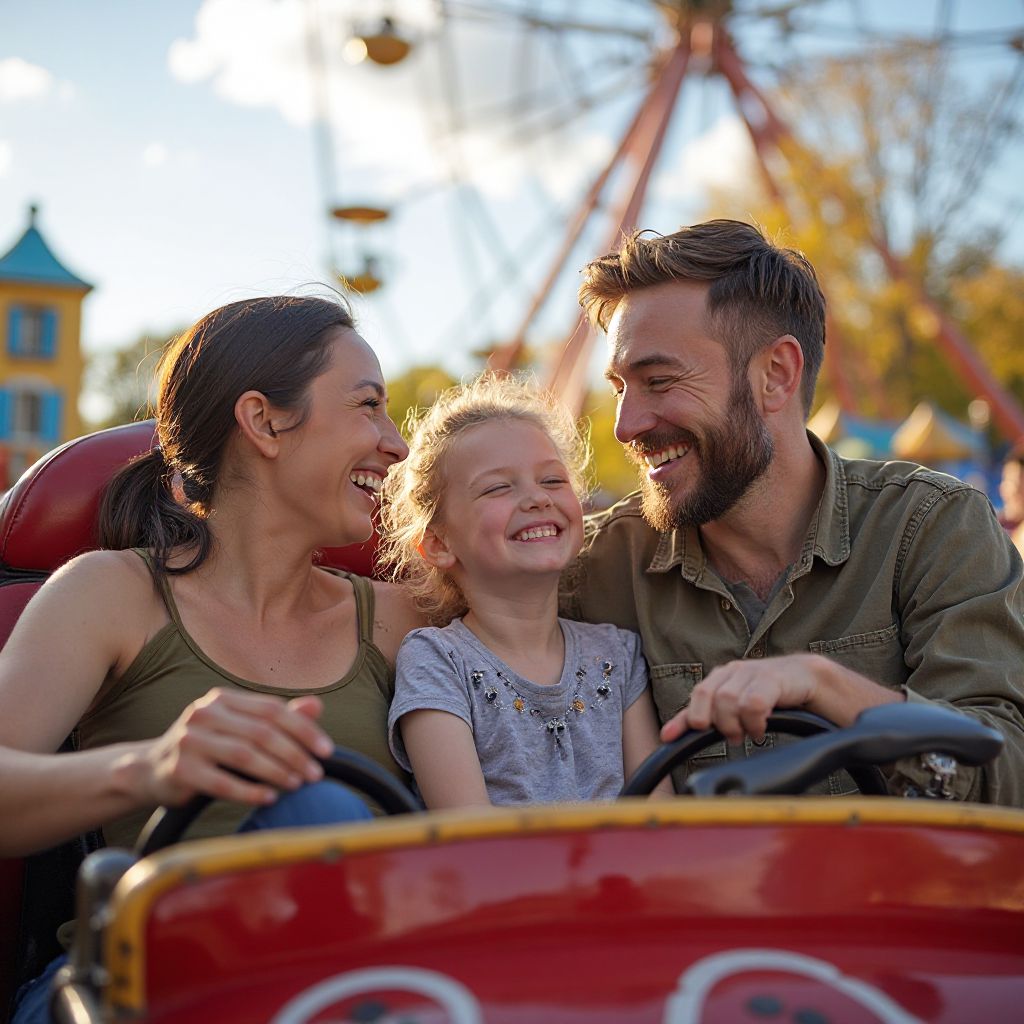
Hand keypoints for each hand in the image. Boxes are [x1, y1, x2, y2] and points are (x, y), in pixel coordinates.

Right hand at [140, 688, 334, 807]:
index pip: (272, 709)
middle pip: (261, 732)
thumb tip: (317, 705)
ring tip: (297, 784)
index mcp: (222, 699)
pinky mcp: (178, 769)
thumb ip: (276, 719)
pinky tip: (269, 798)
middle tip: (316, 773)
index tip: (327, 750)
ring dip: (276, 771)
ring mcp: (188, 741)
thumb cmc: (207, 748)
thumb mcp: (239, 729)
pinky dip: (249, 791)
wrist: (150, 770)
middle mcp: (203, 714)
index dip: (304, 729)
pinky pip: (222, 782)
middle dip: (295, 754)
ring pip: (244, 755)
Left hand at [659, 654, 825, 744]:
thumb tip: (671, 738)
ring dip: (736, 724)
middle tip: (732, 736)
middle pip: (709, 696)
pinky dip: (754, 722)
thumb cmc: (770, 695)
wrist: (808, 679)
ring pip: (728, 700)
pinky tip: (761, 728)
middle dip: (717, 722)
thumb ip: (710, 719)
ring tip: (749, 732)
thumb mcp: (738, 707)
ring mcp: (753, 672)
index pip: (697, 695)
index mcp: (721, 677)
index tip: (668, 738)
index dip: (682, 718)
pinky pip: (753, 704)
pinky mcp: (773, 678)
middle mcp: (733, 671)